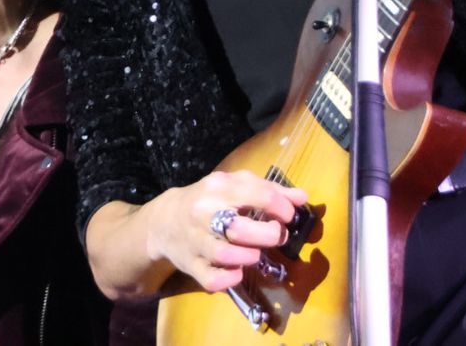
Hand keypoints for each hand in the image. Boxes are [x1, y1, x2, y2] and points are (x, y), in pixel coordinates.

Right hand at [147, 171, 306, 292]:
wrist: (164, 221)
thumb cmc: (207, 201)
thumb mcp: (233, 187)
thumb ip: (268, 190)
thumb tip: (301, 198)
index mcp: (218, 188)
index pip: (259, 195)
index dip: (282, 208)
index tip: (288, 215)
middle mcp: (204, 213)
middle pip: (241, 229)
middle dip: (269, 235)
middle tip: (276, 236)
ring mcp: (196, 241)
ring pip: (227, 255)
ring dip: (251, 256)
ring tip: (255, 253)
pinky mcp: (192, 266)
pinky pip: (213, 279)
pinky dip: (230, 278)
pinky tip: (238, 272)